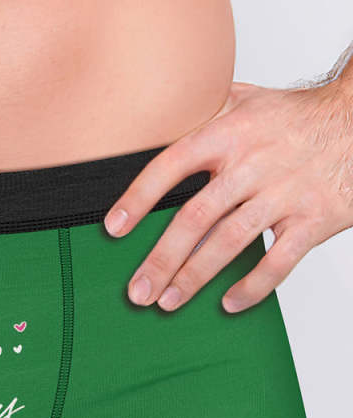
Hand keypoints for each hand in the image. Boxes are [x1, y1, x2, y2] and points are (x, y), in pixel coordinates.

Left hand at [103, 80, 352, 312]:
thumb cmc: (297, 117)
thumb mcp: (248, 101)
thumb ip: (204, 114)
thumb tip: (158, 121)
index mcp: (229, 133)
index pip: (171, 165)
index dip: (139, 198)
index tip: (113, 229)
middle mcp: (254, 163)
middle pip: (195, 217)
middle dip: (161, 260)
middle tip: (138, 292)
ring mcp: (285, 192)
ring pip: (230, 242)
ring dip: (194, 278)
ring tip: (167, 302)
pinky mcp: (315, 218)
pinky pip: (279, 261)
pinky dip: (253, 286)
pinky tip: (228, 303)